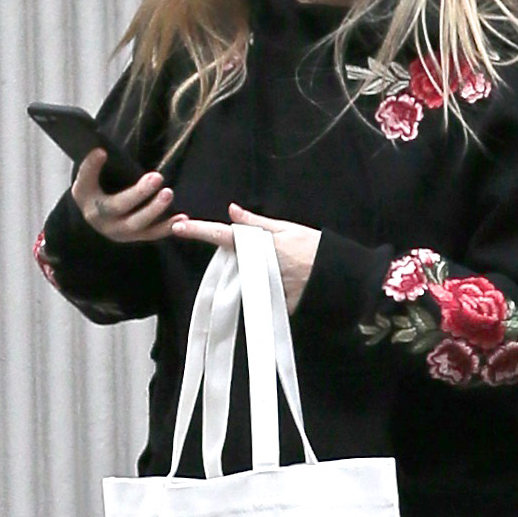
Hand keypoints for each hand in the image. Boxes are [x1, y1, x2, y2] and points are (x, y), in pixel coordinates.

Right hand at [72, 145, 176, 243]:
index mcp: (94, 208)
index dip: (97, 171)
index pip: (97, 191)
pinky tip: (182, 216)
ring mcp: (123, 234)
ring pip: (140, 225)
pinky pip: (153, 234)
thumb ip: (90, 167)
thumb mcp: (86, 181)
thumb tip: (100, 151)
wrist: (96, 220)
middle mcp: (107, 224)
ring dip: (156, 210)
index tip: (103, 152)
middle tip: (156, 176)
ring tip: (168, 193)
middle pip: (122, 208)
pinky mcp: (136, 237)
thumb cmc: (92, 195)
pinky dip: (167, 227)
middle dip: (140, 193)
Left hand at [166, 203, 320, 310]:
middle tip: (267, 255)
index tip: (177, 227)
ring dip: (257, 276)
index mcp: (259, 244)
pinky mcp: (274, 305)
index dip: (199, 231)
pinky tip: (290, 284)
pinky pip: (264, 298)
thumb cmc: (314, 247)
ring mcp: (264, 288)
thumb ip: (256, 222)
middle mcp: (256, 266)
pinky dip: (272, 291)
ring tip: (286, 269)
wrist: (339, 277)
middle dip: (239, 260)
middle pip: (232, 264)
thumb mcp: (287, 228)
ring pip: (247, 283)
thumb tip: (232, 211)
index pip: (223, 235)